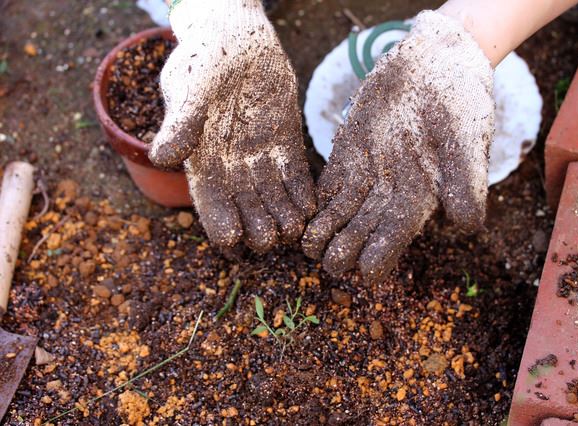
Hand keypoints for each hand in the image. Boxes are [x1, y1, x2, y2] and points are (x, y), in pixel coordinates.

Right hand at [150, 0, 314, 250]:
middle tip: (272, 237)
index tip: (233, 239)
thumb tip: (161, 157)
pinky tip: (310, 207)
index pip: (211, 204)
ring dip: (284, 217)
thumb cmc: (203, 58)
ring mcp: (260, 155)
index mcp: (202, 160)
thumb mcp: (189, 88)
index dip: (221, 224)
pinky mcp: (285, 141)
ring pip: (273, 198)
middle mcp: (232, 165)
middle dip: (258, 228)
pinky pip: (294, 174)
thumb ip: (181, 123)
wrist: (236, 35)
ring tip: (295, 229)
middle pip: (246, 209)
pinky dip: (302, 193)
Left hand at [302, 11, 494, 280]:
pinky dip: (318, 203)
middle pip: (365, 230)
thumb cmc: (458, 100)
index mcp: (421, 195)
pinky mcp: (349, 155)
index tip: (367, 272)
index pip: (398, 234)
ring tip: (308, 249)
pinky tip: (303, 217)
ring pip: (343, 213)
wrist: (435, 62)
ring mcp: (369, 174)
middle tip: (329, 264)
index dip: (383, 254)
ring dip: (326, 233)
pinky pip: (330, 185)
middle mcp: (392, 191)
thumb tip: (467, 224)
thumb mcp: (469, 136)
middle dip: (346, 250)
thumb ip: (466, 179)